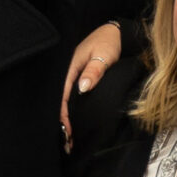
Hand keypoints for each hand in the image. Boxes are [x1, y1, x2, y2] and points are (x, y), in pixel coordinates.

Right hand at [61, 22, 123, 146]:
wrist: (115, 33)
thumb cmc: (109, 42)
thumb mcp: (103, 55)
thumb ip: (94, 70)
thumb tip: (83, 88)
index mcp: (70, 68)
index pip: (62, 95)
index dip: (64, 115)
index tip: (68, 131)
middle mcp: (69, 73)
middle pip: (61, 101)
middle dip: (62, 122)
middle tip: (67, 142)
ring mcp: (73, 76)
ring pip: (66, 101)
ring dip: (67, 119)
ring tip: (69, 138)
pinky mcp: (80, 78)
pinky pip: (72, 97)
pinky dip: (72, 110)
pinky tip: (74, 122)